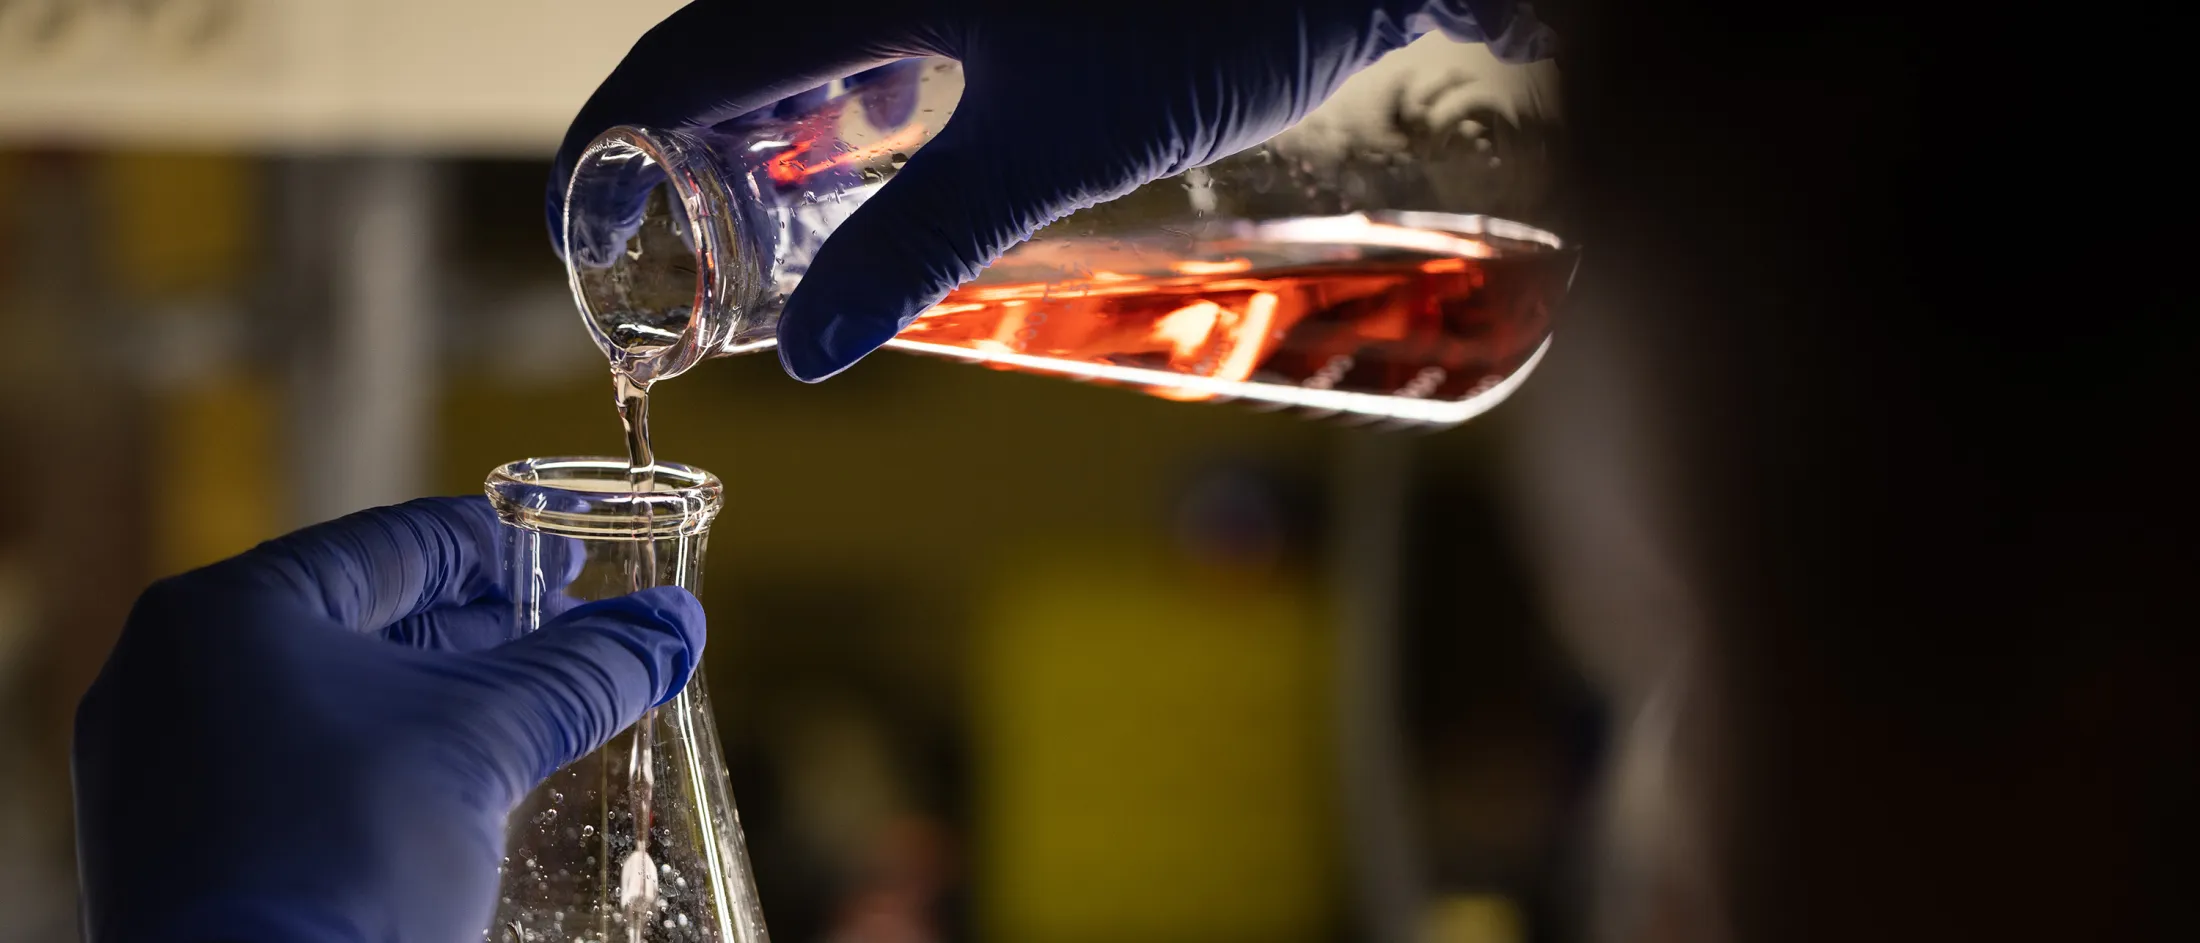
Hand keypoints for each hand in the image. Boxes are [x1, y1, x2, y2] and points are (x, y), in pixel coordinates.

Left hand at [72, 497, 703, 942]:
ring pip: (323, 698)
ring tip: (526, 705)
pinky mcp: (171, 844)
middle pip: (356, 618)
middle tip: (566, 632)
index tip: (572, 555)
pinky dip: (373, 757)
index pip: (392, 543)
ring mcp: (156, 767)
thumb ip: (583, 671)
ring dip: (429, 696)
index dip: (498, 545)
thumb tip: (674, 627)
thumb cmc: (352, 856)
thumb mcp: (484, 745)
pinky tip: (450, 780)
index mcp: (225, 612)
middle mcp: (165, 674)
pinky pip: (286, 765)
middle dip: (474, 628)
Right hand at [548, 0, 1551, 381]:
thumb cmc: (1199, 24)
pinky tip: (881, 152)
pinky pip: (875, 27)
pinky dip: (855, 94)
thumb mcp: (1045, 152)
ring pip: (804, 35)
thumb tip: (812, 358)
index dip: (607, 147)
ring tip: (778, 226)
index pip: (677, 61)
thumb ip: (915, 246)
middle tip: (688, 256)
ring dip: (776, 127)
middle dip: (690, 153)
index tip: (582, 231)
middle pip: (726, 46)